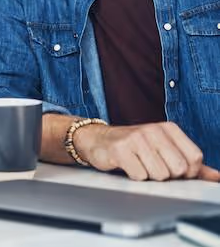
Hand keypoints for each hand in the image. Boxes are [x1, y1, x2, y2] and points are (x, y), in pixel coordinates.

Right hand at [75, 121, 219, 181]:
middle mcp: (154, 130)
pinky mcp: (120, 150)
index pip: (195, 159)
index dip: (187, 172)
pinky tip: (127, 166)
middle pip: (179, 169)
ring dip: (150, 177)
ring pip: (160, 175)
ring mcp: (136, 139)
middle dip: (167, 175)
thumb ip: (192, 163)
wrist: (98, 139)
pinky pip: (140, 176)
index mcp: (169, 128)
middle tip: (152, 166)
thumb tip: (216, 177)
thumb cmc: (135, 146)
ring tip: (139, 165)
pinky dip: (134, 177)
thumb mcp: (165, 149)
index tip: (172, 168)